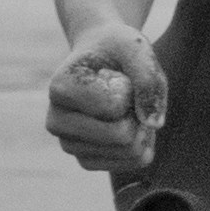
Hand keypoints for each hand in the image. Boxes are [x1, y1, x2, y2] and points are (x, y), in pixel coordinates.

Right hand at [46, 20, 166, 172]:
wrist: (103, 58)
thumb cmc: (118, 49)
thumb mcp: (136, 48)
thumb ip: (148, 78)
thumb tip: (153, 124)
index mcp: (60, 88)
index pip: (115, 107)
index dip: (130, 88)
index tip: (115, 74)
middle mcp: (56, 122)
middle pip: (121, 137)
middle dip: (139, 112)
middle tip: (128, 92)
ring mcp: (69, 145)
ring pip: (130, 152)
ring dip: (142, 126)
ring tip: (128, 105)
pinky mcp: (86, 160)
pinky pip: (133, 162)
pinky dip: (145, 142)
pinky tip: (131, 121)